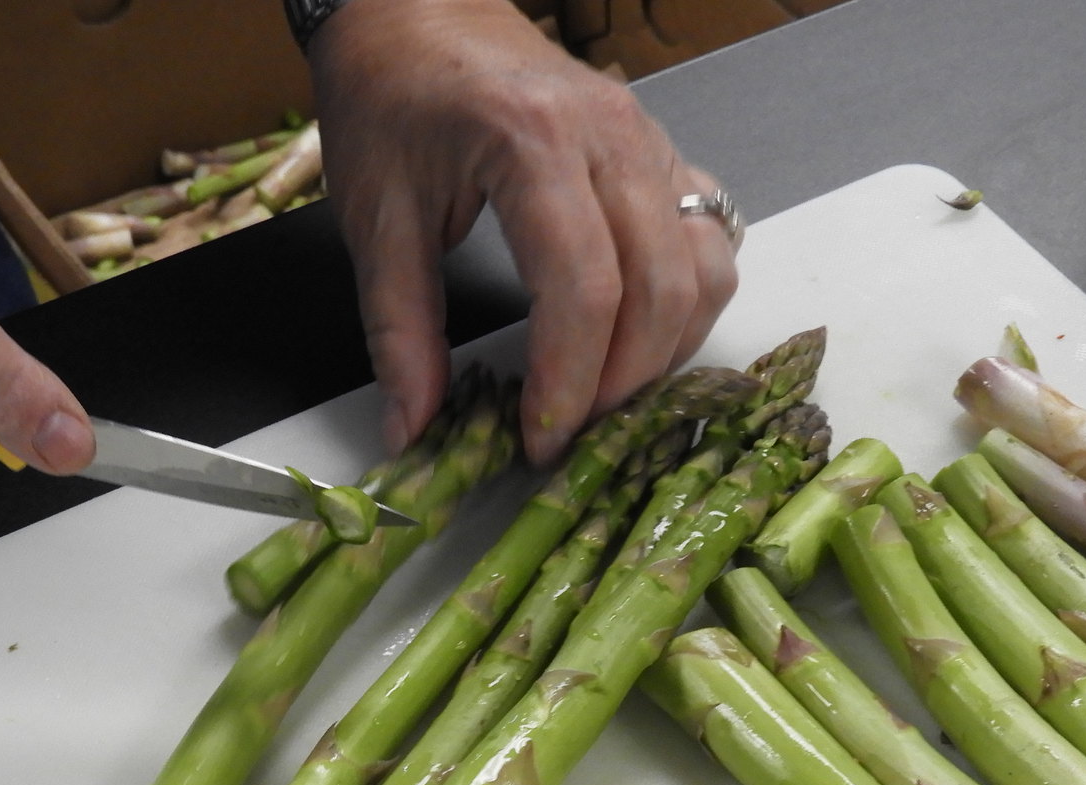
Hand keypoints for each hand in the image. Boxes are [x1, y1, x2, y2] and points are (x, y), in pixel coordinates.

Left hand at [308, 0, 737, 464]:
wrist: (416, 9)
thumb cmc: (390, 97)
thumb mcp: (374, 218)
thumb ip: (398, 333)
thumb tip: (410, 431)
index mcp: (531, 143)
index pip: (584, 290)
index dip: (570, 383)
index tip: (539, 441)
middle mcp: (611, 136)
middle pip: (661, 288)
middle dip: (623, 383)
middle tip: (571, 434)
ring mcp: (649, 140)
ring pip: (705, 268)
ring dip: (667, 350)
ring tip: (606, 394)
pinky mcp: (662, 151)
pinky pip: (712, 237)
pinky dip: (690, 303)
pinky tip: (639, 338)